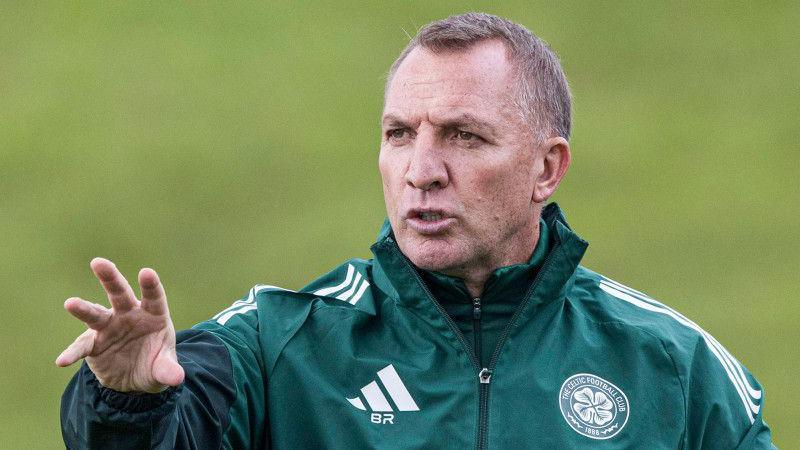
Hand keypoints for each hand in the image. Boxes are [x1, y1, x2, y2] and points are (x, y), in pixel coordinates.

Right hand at [56, 258, 183, 392]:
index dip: (150, 285)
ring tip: (70, 303)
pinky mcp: (93, 343)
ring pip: (96, 313)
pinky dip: (73, 353)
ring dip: (83, 308)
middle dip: (110, 278)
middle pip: (120, 294)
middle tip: (99, 262)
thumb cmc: (154, 363)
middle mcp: (129, 315)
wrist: (135, 380)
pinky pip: (82, 347)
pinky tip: (63, 361)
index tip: (146, 272)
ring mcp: (109, 327)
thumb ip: (168, 369)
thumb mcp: (164, 368)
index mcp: (153, 314)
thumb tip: (176, 378)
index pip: (154, 297)